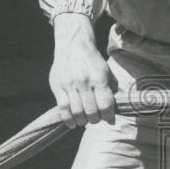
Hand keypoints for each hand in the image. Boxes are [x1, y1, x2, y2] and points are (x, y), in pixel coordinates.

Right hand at [49, 14, 115, 128]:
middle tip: (96, 118)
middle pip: (91, 112)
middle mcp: (84, 82)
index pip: (105, 105)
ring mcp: (69, 84)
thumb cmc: (93, 62)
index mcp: (99, 78)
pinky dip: (68, 120)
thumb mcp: (107, 72)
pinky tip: (72, 123)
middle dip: (96, 120)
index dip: (108, 116)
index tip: (109, 118)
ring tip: (85, 119)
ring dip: (83, 121)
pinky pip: (63, 108)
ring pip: (77, 112)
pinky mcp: (57, 86)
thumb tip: (112, 114)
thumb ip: (111, 91)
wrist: (73, 45)